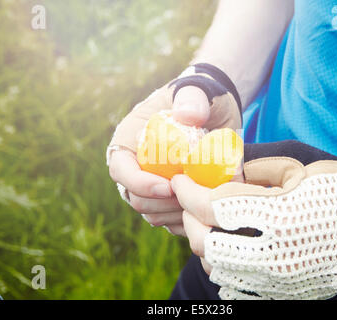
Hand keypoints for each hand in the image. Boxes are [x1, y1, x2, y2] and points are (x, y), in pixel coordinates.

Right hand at [108, 64, 241, 235]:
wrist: (215, 111)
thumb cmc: (201, 98)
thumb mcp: (198, 91)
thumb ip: (192, 98)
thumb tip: (188, 116)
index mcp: (130, 140)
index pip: (121, 170)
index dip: (140, 184)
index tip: (170, 186)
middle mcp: (136, 166)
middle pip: (136, 199)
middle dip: (164, 203)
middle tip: (194, 195)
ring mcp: (151, 184)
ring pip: (153, 214)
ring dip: (177, 213)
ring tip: (204, 198)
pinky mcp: (168, 197)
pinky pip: (170, 220)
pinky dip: (187, 220)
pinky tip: (206, 207)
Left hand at [172, 140, 336, 298]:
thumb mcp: (299, 171)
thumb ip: (256, 171)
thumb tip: (224, 173)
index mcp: (277, 216)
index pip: (212, 207)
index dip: (188, 192)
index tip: (180, 180)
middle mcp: (272, 252)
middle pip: (204, 242)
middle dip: (188, 218)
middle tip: (189, 201)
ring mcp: (274, 277)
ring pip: (214, 266)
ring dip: (201, 242)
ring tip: (205, 224)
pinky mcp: (280, 291)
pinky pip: (234, 286)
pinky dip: (219, 267)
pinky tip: (223, 250)